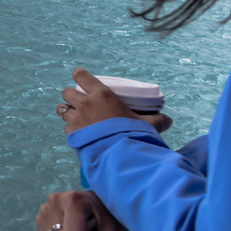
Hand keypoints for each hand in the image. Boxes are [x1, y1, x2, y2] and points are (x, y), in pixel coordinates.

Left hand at [56, 68, 171, 134]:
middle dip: (71, 95)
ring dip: (68, 111)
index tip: (81, 77)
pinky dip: (71, 128)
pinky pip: (67, 127)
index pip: (81, 76)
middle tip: (80, 100)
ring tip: (77, 115)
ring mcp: (76, 119)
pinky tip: (80, 132)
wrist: (119, 155)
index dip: (79, 75)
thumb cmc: (133, 135)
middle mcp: (85, 104)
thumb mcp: (148, 125)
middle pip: (67, 92)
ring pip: (62, 109)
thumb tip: (168, 120)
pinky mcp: (72, 134)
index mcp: (102, 95)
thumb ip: (157, 120)